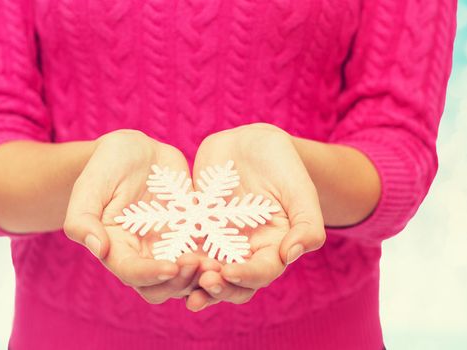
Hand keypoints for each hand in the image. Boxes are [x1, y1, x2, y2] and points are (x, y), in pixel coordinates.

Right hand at [63, 130, 202, 303]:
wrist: (136, 151)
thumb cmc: (106, 165)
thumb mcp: (90, 186)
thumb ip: (82, 218)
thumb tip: (98, 249)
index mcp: (114, 249)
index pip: (131, 273)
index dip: (151, 274)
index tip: (171, 266)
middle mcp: (142, 256)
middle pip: (161, 287)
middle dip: (181, 282)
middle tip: (200, 264)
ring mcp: (169, 249)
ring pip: (187, 279)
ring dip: (202, 277)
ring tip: (219, 263)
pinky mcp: (191, 237)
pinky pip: (207, 256)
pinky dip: (219, 259)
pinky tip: (233, 251)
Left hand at [185, 123, 325, 310]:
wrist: (251, 143)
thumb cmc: (283, 164)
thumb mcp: (300, 189)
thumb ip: (307, 223)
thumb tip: (292, 254)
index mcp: (274, 247)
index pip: (262, 272)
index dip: (247, 276)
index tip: (229, 272)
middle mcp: (245, 252)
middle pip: (232, 283)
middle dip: (218, 287)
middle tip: (203, 282)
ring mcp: (218, 243)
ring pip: (205, 272)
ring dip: (192, 281)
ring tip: (178, 279)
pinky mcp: (196, 230)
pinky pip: (183, 248)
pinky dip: (173, 257)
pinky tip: (159, 260)